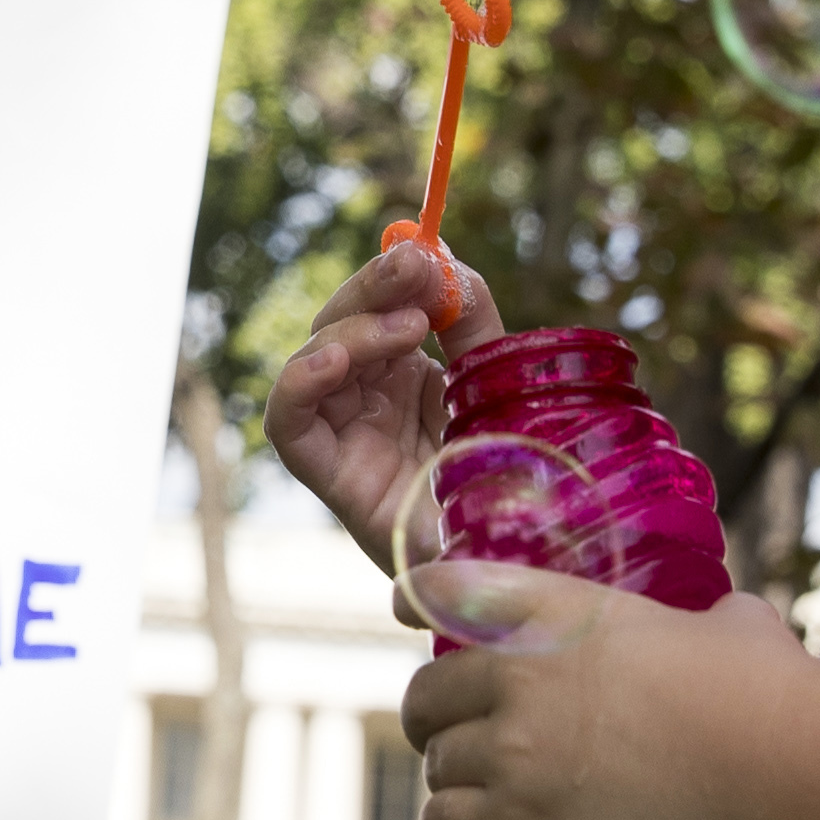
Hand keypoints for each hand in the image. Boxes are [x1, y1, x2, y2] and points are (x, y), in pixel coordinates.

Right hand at [268, 237, 502, 564]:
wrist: (530, 566)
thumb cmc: (521, 485)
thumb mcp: (500, 388)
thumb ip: (474, 327)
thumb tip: (445, 261)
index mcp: (412, 382)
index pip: (381, 313)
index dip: (394, 278)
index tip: (428, 253)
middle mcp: (375, 407)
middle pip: (342, 328)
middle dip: (373, 289)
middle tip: (415, 266)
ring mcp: (351, 439)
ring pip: (315, 362)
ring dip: (351, 331)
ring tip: (407, 323)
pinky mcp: (334, 481)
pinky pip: (289, 428)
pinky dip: (298, 386)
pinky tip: (333, 361)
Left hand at [401, 567, 808, 819]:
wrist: (778, 775)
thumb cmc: (766, 693)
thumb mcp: (729, 626)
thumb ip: (704, 619)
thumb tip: (731, 626)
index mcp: (556, 611)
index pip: (447, 589)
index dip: (418, 600)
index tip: (409, 610)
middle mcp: (517, 677)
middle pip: (425, 695)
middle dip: (436, 715)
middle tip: (460, 732)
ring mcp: (513, 754)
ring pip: (437, 766)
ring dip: (455, 777)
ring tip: (485, 791)